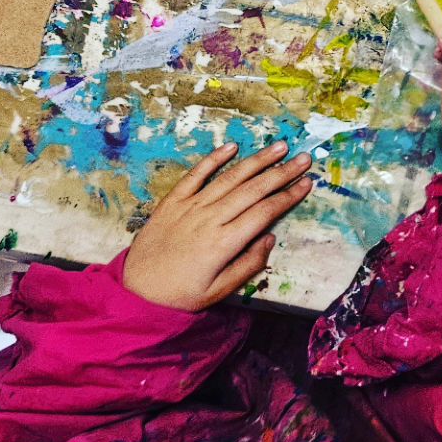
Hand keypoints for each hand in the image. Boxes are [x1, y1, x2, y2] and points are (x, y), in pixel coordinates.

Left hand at [123, 140, 312, 310]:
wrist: (134, 293)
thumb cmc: (180, 295)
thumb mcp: (218, 291)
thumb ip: (248, 265)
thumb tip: (270, 238)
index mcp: (224, 242)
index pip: (265, 212)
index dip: (289, 196)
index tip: (307, 183)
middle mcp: (210, 219)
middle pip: (253, 189)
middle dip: (282, 172)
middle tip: (304, 158)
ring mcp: (190, 207)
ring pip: (230, 177)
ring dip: (257, 160)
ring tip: (279, 146)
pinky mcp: (172, 202)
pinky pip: (195, 175)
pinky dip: (213, 159)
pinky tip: (232, 147)